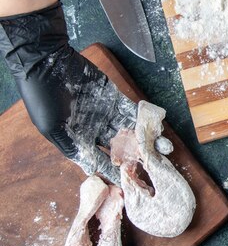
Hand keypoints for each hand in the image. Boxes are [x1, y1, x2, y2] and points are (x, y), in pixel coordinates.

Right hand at [0, 1, 170, 183]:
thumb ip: (76, 149)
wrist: (47, 61)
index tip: (134, 183)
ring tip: (165, 147)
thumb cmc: (43, 97)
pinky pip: (132, 111)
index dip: (117, 172)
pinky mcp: (114, 98)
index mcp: (80, 141)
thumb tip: (92, 171)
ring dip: (147, 139)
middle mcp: (94, 130)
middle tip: (159, 164)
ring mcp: (106, 113)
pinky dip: (145, 119)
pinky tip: (158, 126)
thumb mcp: (54, 128)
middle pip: (121, 148)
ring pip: (131, 130)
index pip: (102, 161)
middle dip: (140, 156)